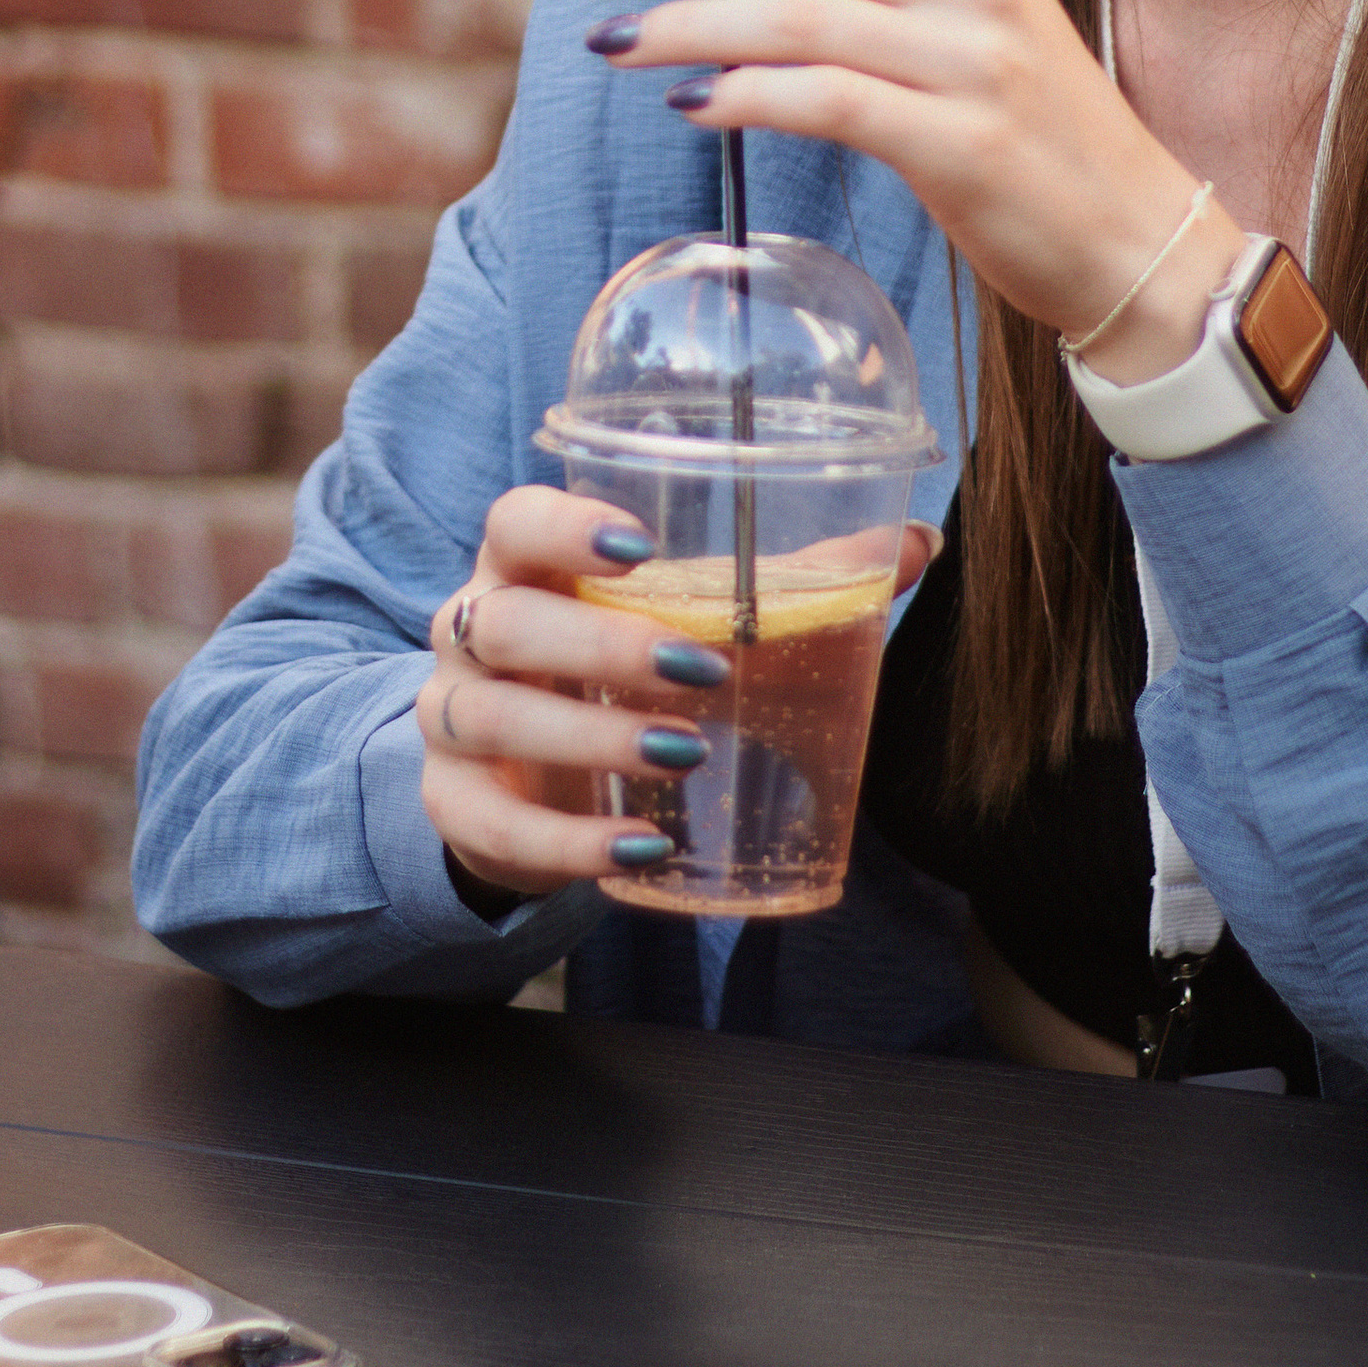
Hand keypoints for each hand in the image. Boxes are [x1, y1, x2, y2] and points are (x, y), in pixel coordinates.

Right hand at [418, 484, 937, 904]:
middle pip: (505, 622)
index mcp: (524, 566)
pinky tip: (640, 845)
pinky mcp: (455, 806)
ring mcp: (450, 720)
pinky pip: (496, 826)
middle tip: (702, 669)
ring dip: (591, 736)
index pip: (514, 520)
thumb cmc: (615, 672)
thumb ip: (796, 581)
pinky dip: (568, 842)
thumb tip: (917, 543)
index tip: (645, 546)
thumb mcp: (688, 621)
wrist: (525, 777)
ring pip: (494, 716)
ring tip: (688, 751)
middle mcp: (471, 632)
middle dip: (601, 645)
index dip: (564, 523)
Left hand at [567, 0, 1248, 378]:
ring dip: (682, 25)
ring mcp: (971, 58)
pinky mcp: (962, 143)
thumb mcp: (957, 5)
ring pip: (790, 17)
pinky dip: (742, 96)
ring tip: (613, 43)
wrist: (1134, 234)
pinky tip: (692, 104)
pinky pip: (823, 102)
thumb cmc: (1027, 119)